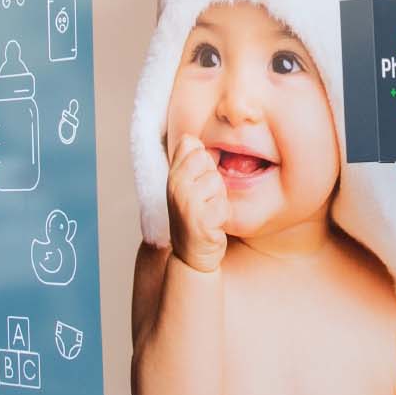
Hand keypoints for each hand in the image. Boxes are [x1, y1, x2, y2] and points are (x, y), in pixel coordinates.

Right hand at [167, 134, 228, 272]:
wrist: (190, 255)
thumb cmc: (195, 216)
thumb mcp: (188, 186)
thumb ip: (192, 163)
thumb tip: (194, 139)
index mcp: (171, 175)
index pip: (190, 143)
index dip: (202, 159)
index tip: (197, 179)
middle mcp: (174, 185)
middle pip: (206, 158)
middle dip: (212, 178)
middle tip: (205, 198)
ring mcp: (185, 202)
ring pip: (217, 181)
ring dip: (218, 198)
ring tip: (208, 211)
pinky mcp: (199, 220)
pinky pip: (223, 205)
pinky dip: (223, 216)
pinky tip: (212, 224)